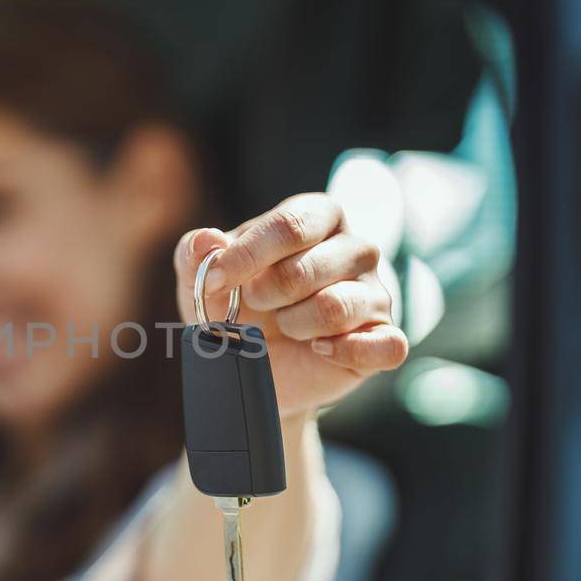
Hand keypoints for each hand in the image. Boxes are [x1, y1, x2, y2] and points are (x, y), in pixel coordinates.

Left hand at [174, 194, 408, 418]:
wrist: (256, 364)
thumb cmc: (236, 305)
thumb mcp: (204, 278)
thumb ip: (195, 252)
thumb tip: (207, 240)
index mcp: (318, 216)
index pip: (289, 226)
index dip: (246, 256)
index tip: (214, 280)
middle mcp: (356, 248)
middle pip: (308, 269)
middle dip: (265, 295)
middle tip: (257, 305)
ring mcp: (375, 293)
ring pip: (335, 307)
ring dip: (294, 324)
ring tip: (285, 326)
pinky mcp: (384, 339)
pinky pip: (386, 345)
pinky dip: (345, 351)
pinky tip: (318, 349)